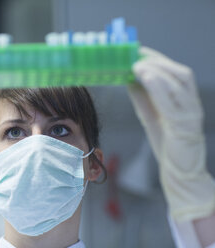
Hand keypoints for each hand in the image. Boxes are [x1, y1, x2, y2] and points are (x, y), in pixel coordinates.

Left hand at [128, 46, 214, 221]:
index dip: (156, 59)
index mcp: (183, 99)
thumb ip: (143, 97)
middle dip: (157, 61)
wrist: (181, 173)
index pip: (173, 72)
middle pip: (180, 74)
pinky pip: (175, 105)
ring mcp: (191, 115)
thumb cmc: (167, 143)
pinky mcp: (186, 129)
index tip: (137, 50)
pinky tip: (146, 79)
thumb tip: (129, 78)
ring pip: (180, 85)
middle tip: (136, 55)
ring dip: (158, 71)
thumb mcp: (151, 115)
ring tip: (138, 65)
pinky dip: (160, 89)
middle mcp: (190, 103)